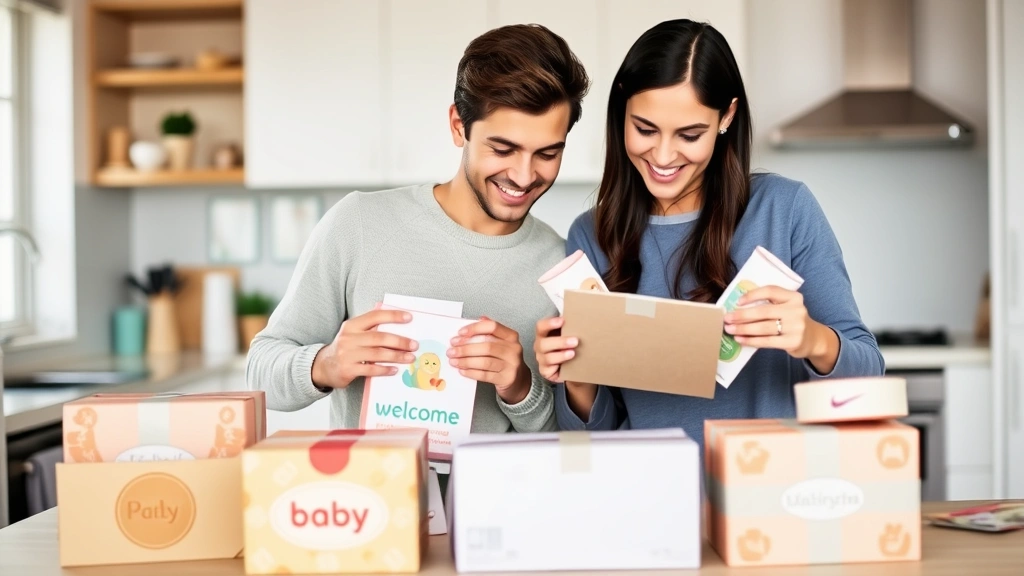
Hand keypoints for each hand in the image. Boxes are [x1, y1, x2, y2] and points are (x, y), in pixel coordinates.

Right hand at [311, 307, 417, 388]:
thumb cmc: (346, 349)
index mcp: (352, 325)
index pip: (375, 316)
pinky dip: (384, 369)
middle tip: (414, 345)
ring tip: (409, 358)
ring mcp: (347, 354)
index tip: (409, 317)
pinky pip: (370, 369)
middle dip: (399, 341)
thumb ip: (371, 329)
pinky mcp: (347, 369)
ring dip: (396, 356)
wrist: (323, 367)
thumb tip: (399, 327)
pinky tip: (394, 370)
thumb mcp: (353, 334)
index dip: (393, 316)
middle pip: (379, 337)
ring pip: (377, 354)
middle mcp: (348, 337)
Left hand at [447, 316, 530, 403]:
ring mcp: (511, 365)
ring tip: (454, 361)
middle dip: (466, 348)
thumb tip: (477, 320)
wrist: (518, 379)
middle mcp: (514, 349)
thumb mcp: (500, 343)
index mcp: (511, 336)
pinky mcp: (506, 379)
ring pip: (485, 362)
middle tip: (452, 350)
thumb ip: (489, 332)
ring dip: (466, 361)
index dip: (475, 329)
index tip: (460, 333)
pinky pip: (485, 375)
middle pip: (487, 346)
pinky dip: (471, 372)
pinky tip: (462, 370)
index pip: (492, 327)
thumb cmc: (504, 358)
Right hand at [533, 316, 577, 382]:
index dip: (549, 323)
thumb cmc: (569, 346)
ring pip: (547, 357)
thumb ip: (570, 328)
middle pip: (543, 343)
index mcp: (544, 334)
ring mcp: (541, 359)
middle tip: (575, 341)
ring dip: (561, 355)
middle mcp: (540, 346)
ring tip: (573, 353)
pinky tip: (567, 364)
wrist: (572, 366)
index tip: (562, 321)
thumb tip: (581, 318)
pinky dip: (558, 366)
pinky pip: (548, 370)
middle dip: (560, 342)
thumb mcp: (569, 335)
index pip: (541, 326)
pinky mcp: (545, 371)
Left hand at [723, 285, 838, 372]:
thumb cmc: (792, 321)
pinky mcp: (793, 342)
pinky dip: (751, 340)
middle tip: (727, 318)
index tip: (737, 301)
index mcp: (793, 297)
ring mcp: (796, 327)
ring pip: (763, 327)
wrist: (813, 339)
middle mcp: (796, 310)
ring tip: (730, 329)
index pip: (770, 291)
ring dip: (743, 329)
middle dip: (742, 315)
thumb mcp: (787, 307)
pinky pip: (767, 341)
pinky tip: (740, 339)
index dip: (752, 295)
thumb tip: (738, 307)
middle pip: (764, 311)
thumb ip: (770, 304)